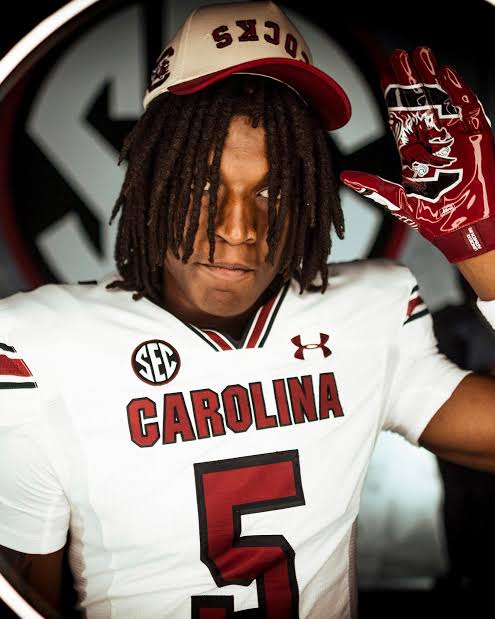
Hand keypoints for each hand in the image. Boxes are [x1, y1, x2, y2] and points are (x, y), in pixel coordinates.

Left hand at [340, 46, 494, 262]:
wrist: (468, 228)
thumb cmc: (437, 218)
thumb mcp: (398, 202)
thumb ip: (372, 187)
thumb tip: (345, 178)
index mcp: (414, 153)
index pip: (401, 117)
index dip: (393, 95)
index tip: (386, 75)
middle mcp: (434, 141)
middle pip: (420, 103)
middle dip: (410, 79)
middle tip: (400, 55)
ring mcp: (455, 137)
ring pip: (442, 100)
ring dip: (432, 77)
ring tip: (421, 55)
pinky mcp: (477, 137)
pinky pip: (468, 109)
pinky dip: (459, 91)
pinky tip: (447, 73)